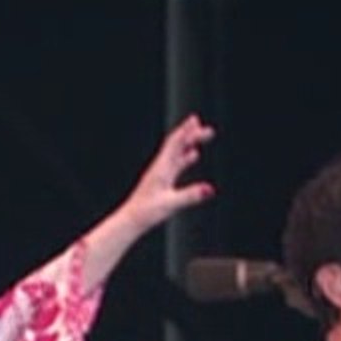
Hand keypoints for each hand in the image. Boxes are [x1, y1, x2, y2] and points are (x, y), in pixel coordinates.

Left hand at [116, 114, 216, 232]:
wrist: (131, 219)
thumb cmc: (146, 212)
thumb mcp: (171, 204)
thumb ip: (191, 195)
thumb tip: (210, 189)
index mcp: (161, 168)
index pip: (175, 144)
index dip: (186, 131)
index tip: (196, 121)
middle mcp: (160, 167)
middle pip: (177, 145)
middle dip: (192, 135)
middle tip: (207, 129)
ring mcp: (160, 173)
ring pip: (177, 153)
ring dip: (189, 143)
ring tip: (199, 136)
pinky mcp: (161, 180)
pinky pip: (176, 163)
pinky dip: (185, 156)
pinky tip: (192, 156)